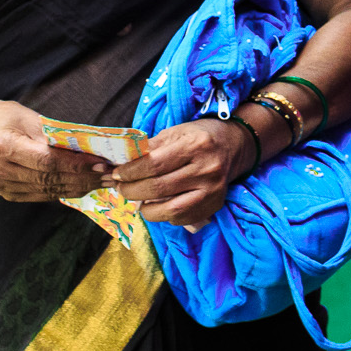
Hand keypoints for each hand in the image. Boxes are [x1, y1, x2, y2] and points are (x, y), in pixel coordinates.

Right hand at [0, 96, 111, 203]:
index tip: (102, 164)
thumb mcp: (30, 117)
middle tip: (110, 175)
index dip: (76, 165)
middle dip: (83, 178)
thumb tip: (88, 150)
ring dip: (78, 187)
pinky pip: (41, 195)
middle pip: (48, 178)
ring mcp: (0, 185)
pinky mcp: (6, 194)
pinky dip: (64, 191)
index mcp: (3, 145)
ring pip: (47, 190)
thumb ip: (55, 135)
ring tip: (102, 181)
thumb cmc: (8, 119)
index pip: (46, 160)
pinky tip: (83, 186)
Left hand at [112, 115, 256, 226]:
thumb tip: (119, 163)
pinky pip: (181, 218)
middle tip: (121, 187)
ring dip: (145, 209)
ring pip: (169, 210)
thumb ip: (149, 147)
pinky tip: (159, 205)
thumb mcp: (176, 132)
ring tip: (139, 200)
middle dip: (131, 190)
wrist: (233, 146)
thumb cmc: (199, 137)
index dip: (130, 172)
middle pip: (158, 188)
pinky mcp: (214, 205)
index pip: (153, 164)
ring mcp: (212, 190)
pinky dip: (164, 215)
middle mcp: (207, 169)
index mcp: (195, 145)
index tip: (117, 174)